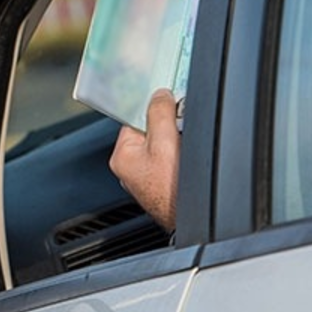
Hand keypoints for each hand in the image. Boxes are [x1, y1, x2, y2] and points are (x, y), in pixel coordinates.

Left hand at [109, 89, 179, 231]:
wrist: (188, 216)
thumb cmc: (173, 192)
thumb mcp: (165, 142)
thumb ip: (160, 113)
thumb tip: (159, 95)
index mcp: (123, 156)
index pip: (135, 118)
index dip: (153, 109)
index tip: (167, 102)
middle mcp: (131, 168)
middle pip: (151, 131)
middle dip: (168, 127)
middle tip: (181, 131)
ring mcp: (147, 177)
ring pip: (164, 146)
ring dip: (177, 141)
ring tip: (186, 148)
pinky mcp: (163, 184)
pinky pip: (171, 160)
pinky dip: (181, 155)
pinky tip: (189, 162)